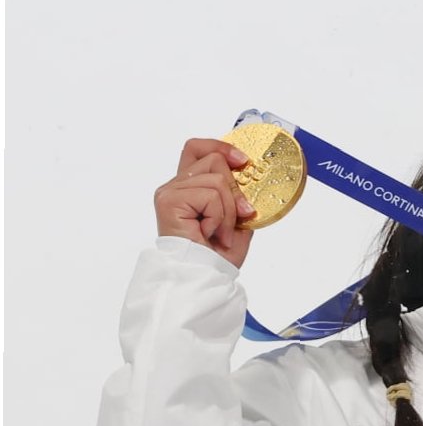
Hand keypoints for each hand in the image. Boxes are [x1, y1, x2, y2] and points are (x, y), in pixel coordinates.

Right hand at [154, 138, 256, 268]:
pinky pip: (210, 195)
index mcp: (189, 187)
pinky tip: (209, 233)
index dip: (221, 147)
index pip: (198, 148)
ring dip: (228, 211)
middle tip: (237, 218)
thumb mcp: (238, 219)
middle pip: (213, 159)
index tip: (244, 162)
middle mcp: (175, 186)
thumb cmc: (217, 256)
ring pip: (216, 179)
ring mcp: (169, 192)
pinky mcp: (169, 201)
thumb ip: (239, 194)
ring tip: (220, 233)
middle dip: (235, 191)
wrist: (203, 278)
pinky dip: (219, 217)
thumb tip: (250, 174)